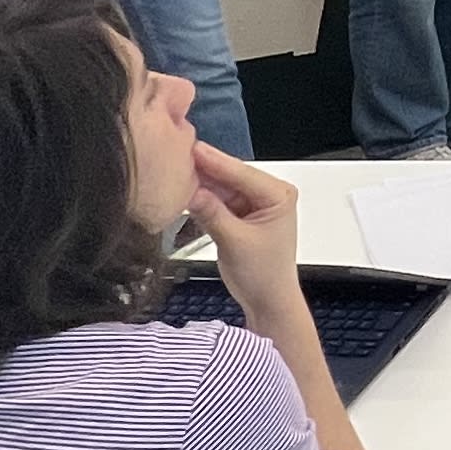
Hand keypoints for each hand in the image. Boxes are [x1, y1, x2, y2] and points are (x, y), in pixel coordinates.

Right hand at [187, 144, 305, 311]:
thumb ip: (212, 214)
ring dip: (198, 183)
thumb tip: (191, 191)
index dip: (214, 161)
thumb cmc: (265, 275)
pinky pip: (214, 199)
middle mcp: (268, 194)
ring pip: (219, 186)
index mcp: (279, 195)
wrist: (267, 301)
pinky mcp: (237, 213)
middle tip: (173, 157)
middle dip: (202, 170)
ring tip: (172, 172)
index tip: (191, 149)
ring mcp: (251, 203)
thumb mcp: (235, 243)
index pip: (241, 172)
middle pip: (229, 176)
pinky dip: (199, 199)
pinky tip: (180, 191)